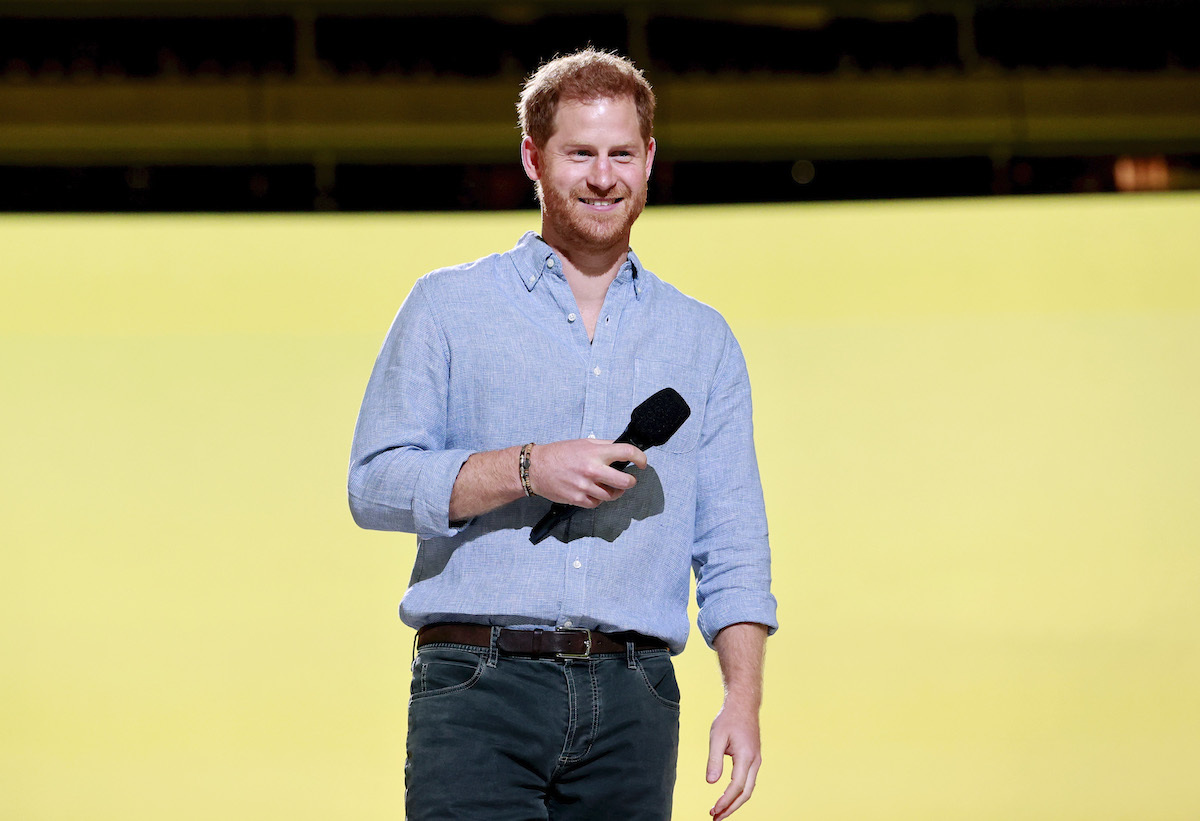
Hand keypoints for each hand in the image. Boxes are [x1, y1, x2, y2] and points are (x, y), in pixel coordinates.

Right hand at [529, 439, 646, 507]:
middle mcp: (592, 470)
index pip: (627, 452)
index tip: (643, 463)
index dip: (641, 458)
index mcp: (595, 453)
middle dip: (631, 481)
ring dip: (614, 491)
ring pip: (612, 495)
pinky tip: (592, 491)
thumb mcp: (584, 443)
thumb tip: (622, 450)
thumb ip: (604, 446)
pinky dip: (598, 499)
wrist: (536, 468)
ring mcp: (585, 486)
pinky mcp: (578, 499)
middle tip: (629, 479)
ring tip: (607, 485)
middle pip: (626, 482)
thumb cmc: (559, 454)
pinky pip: (597, 503)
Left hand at [707, 699, 761, 819]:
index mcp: (746, 756)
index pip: (736, 786)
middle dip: (731, 808)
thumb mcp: (716, 736)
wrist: (744, 705)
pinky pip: (748, 781)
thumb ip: (714, 759)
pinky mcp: (753, 759)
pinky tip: (728, 797)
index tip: (714, 810)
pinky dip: (738, 792)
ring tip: (719, 811)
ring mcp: (756, 761)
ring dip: (735, 802)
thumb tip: (711, 782)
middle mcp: (754, 761)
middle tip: (716, 818)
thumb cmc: (729, 719)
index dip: (725, 801)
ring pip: (748, 788)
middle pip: (745, 793)